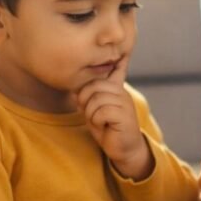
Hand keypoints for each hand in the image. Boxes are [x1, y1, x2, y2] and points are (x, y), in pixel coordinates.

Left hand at [77, 62, 152, 179]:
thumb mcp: (95, 112)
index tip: (123, 51)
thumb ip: (88, 99)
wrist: (124, 149)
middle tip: (90, 113)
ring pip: (96, 99)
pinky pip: (102, 111)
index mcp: (116, 89)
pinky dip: (97, 120)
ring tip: (98, 121)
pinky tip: (104, 126)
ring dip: (90, 114)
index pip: (117, 69)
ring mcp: (124, 103)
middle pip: (94, 85)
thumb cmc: (108, 130)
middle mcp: (122, 93)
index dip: (119, 59)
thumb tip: (75, 90)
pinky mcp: (124, 115)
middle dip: (85, 101)